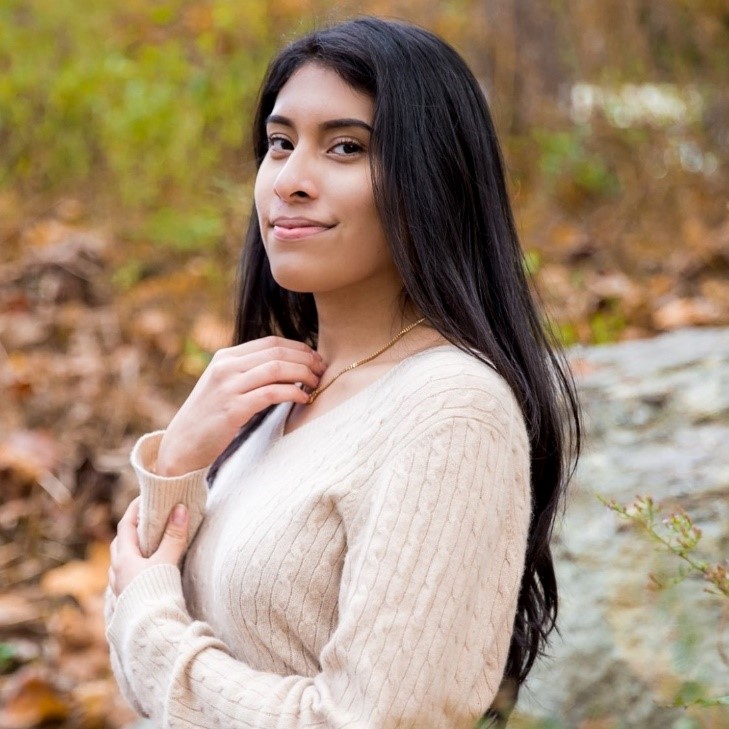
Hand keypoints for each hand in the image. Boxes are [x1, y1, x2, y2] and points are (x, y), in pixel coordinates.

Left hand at [108, 496, 188, 596]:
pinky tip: (144, 572)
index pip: (125, 525)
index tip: (145, 497)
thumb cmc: (156, 592)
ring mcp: (119, 587)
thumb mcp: (167, 561)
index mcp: (124, 558)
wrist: (150, 630)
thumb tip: (180, 508)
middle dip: (132, 529)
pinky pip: (125, 577)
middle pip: (120, 543)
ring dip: (132, 550)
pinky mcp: (126, 600)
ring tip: (148, 544)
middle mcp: (117, 571)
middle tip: (147, 519)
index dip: (134, 509)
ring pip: (121, 561)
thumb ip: (174, 535)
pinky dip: (134, 567)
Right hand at [156, 336, 325, 474]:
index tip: (316, 359)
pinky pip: (271, 393)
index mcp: (225, 357)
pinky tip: (304, 399)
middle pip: (277, 352)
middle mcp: (226, 367)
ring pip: (277, 368)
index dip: (298, 348)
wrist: (181, 446)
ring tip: (316, 384)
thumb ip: (249, 373)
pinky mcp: (233, 408)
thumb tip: (288, 368)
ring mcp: (228, 386)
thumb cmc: (210, 418)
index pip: (271, 342)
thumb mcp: (225, 386)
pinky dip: (293, 393)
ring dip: (303, 374)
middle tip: (322, 371)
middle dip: (306, 359)